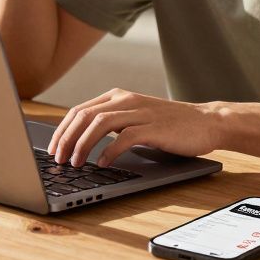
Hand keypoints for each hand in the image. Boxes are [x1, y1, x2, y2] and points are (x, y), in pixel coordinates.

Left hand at [47, 88, 222, 166]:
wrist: (207, 122)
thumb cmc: (170, 124)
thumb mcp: (135, 118)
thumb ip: (111, 123)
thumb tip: (80, 141)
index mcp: (118, 96)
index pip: (79, 110)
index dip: (61, 130)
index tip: (52, 149)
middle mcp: (125, 100)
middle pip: (84, 116)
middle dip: (66, 138)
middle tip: (57, 159)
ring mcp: (140, 112)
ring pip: (99, 123)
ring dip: (82, 145)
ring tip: (75, 163)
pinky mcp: (154, 127)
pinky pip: (124, 137)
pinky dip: (109, 151)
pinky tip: (102, 163)